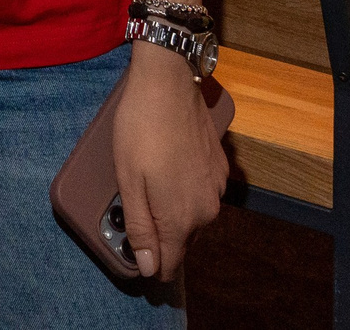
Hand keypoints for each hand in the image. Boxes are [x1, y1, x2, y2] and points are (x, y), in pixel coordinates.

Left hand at [111, 42, 228, 280]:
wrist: (169, 81)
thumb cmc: (140, 128)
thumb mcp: (128, 180)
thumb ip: (140, 227)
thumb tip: (149, 268)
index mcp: (181, 219)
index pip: (169, 265)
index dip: (150, 264)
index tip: (134, 253)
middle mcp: (206, 210)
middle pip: (182, 242)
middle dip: (160, 235)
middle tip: (134, 205)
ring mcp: (217, 188)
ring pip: (194, 218)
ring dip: (174, 212)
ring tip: (148, 184)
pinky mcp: (221, 167)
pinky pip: (202, 194)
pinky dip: (186, 190)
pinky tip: (168, 168)